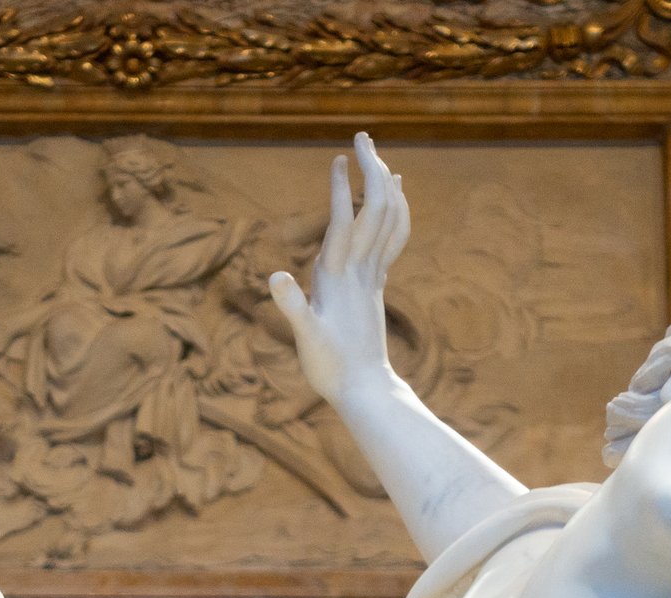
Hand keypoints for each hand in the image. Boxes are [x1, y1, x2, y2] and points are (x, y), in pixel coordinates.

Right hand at [269, 132, 409, 405]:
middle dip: (372, 169)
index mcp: (338, 277)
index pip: (346, 222)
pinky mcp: (376, 287)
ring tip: (380, 158)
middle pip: (376, 209)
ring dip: (387, 186)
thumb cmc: (330, 367)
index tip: (341, 157)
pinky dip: (395, 214)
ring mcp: (372, 277)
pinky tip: (393, 202)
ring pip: (390, 221)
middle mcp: (360, 271)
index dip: (344, 188)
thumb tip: (274, 276)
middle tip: (363, 134)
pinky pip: (393, 240)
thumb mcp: (305, 338)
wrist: (364, 390)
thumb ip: (292, 306)